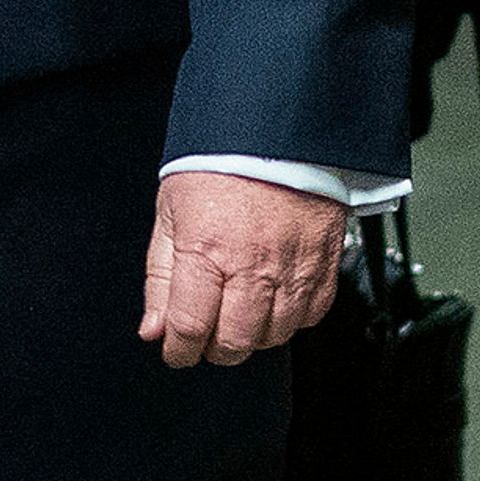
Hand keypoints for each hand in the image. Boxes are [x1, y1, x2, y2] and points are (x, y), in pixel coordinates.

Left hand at [138, 170, 344, 369]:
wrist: (277, 129)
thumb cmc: (220, 161)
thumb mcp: (170, 212)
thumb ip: (160, 277)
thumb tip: (154, 328)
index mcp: (206, 249)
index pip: (190, 328)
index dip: (178, 351)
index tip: (176, 350)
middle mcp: (252, 263)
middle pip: (235, 343)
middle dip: (214, 349)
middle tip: (207, 332)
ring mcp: (293, 265)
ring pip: (275, 335)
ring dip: (253, 335)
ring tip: (240, 311)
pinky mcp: (324, 262)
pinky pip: (311, 315)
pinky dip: (291, 318)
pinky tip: (274, 298)